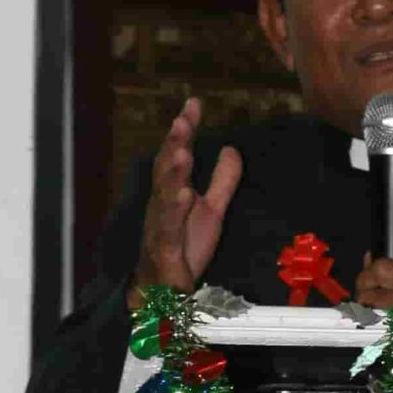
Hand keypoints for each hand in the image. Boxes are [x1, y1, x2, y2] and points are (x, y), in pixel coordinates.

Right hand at [130, 98, 242, 298]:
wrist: (166, 288)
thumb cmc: (185, 246)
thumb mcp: (212, 210)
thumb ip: (223, 180)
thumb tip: (231, 147)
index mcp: (173, 190)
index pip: (177, 153)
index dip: (184, 130)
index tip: (193, 104)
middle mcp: (163, 202)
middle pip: (166, 168)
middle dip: (174, 143)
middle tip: (182, 120)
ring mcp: (161, 224)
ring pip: (164, 194)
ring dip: (173, 172)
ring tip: (184, 151)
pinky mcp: (165, 247)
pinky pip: (169, 227)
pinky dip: (176, 209)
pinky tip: (184, 194)